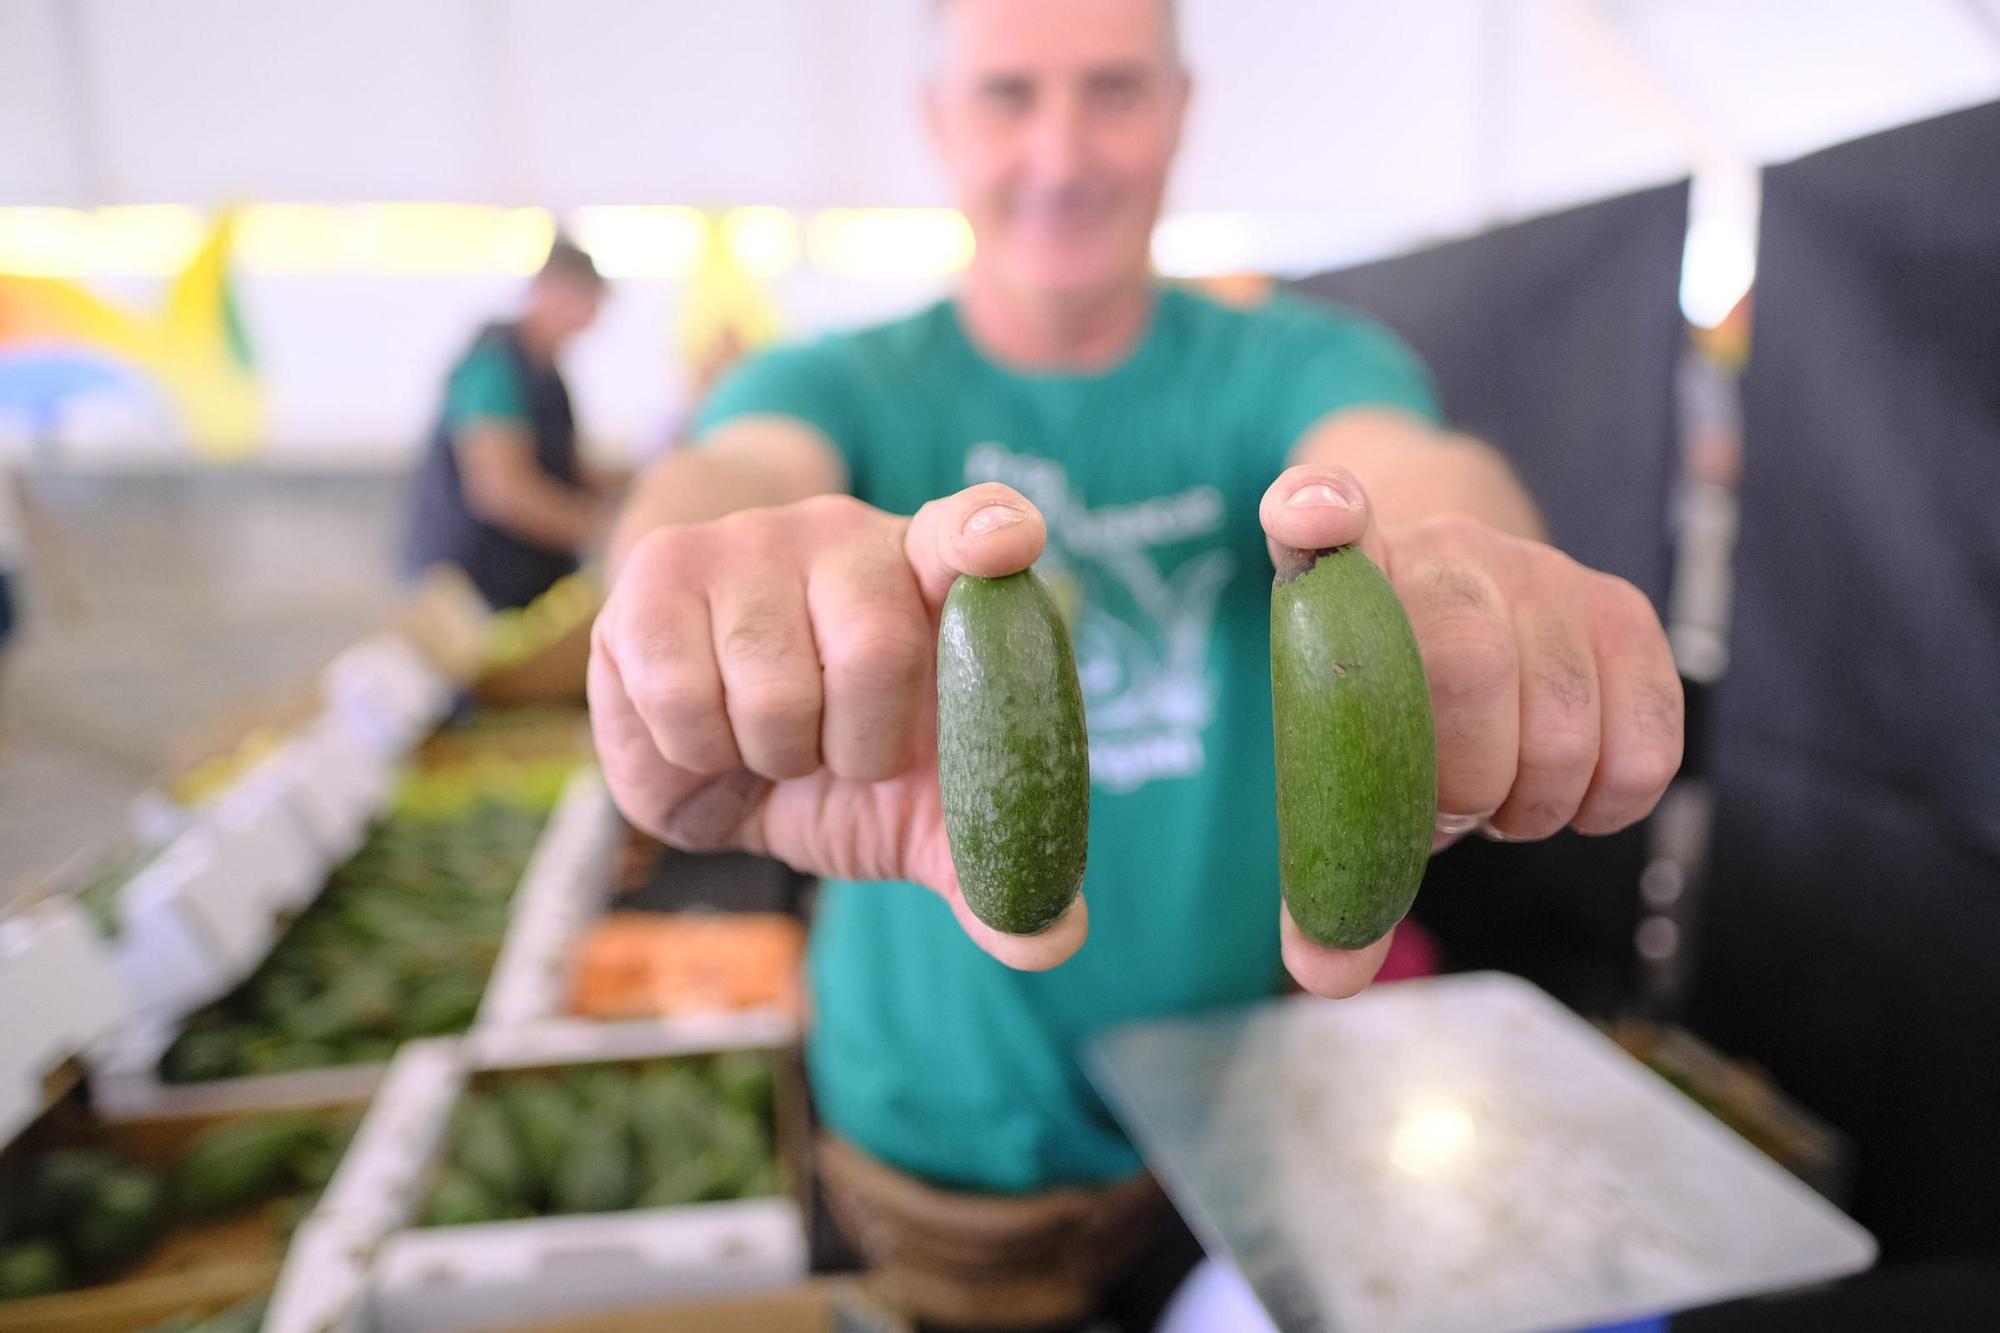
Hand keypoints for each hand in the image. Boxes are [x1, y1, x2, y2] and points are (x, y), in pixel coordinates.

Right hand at [588, 485, 1087, 970]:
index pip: (974, 527)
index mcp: (939, 576)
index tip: (1011, 543)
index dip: (992, 531)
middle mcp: (851, 537)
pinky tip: (705, 729)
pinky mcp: (659, 568)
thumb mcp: (916, 813)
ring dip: (768, 754)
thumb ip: (984, 865)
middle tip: (837, 753)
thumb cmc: (841, 753)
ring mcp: (752, 539)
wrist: (713, 729)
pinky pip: (678, 692)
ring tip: (766, 737)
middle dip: (856, 747)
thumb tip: (1054, 939)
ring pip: (768, 686)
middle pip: (876, 649)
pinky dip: (692, 751)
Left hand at [1259, 465, 1684, 998]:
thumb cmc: (1386, 699)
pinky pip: (1643, 740)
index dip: (1316, 512)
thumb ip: (1329, 860)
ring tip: (1496, 792)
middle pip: (1463, 665)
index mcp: (1340, 574)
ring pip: (1562, 720)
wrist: (1464, 604)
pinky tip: (1562, 791)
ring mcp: (1537, 567)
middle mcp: (1440, 546)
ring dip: (1530, 802)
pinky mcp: (1621, 606)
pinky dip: (1607, 800)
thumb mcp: (1337, 763)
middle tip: (1448, 811)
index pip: (1317, 511)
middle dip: (1459, 782)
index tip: (1314, 517)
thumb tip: (1327, 977)